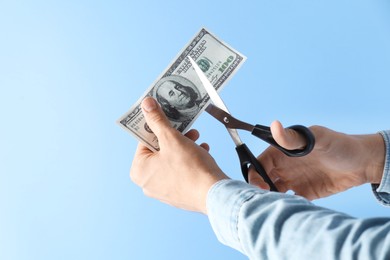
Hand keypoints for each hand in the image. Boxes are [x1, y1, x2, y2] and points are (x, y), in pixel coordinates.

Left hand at [130, 97, 228, 213]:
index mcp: (139, 171)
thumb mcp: (171, 138)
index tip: (166, 117)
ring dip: (184, 146)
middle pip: (159, 150)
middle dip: (175, 137)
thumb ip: (157, 120)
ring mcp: (163, 190)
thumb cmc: (190, 170)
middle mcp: (148, 183)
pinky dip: (190, 160)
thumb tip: (146, 104)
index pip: (144, 140)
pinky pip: (181, 171)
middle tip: (186, 129)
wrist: (214, 194)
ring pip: (171, 160)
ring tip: (197, 139)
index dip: (157, 126)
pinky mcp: (178, 193)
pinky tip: (202, 152)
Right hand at [249, 121, 384, 199]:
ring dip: (271, 199)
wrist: (363, 163)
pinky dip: (286, 206)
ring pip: (273, 192)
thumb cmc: (339, 145)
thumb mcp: (316, 139)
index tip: (259, 186)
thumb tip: (275, 126)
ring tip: (276, 206)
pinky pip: (289, 201)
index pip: (259, 163)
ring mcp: (293, 181)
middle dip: (260, 190)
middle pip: (263, 179)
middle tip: (265, 199)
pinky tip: (291, 208)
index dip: (255, 175)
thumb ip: (293, 138)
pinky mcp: (304, 194)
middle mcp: (284, 167)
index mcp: (281, 152)